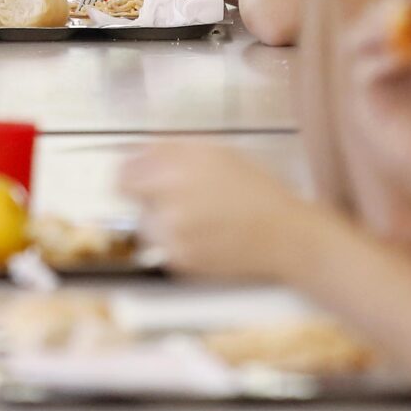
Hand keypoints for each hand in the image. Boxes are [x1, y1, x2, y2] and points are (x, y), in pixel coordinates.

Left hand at [120, 141, 315, 284]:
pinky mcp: (179, 260)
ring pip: (144, 224)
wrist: (284, 236)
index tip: (138, 175)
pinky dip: (174, 242)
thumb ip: (173, 149)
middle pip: (131, 197)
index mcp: (178, 166)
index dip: (132, 172)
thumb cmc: (256, 191)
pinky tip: (204, 235)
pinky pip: (161, 247)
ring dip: (159, 220)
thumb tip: (139, 151)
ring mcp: (172, 233)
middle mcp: (170, 198)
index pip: (126, 171)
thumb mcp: (217, 153)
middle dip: (149, 195)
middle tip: (177, 197)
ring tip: (196, 218)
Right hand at [337, 0, 410, 204]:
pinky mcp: (364, 108)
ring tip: (401, 29)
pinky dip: (382, 60)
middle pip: (360, 23)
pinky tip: (406, 58)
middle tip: (403, 8)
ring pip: (351, 44)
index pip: (380, 14)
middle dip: (378, 11)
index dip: (392, 1)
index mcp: (397, 52)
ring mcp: (368, 86)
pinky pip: (361, 74)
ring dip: (374, 30)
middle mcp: (376, 65)